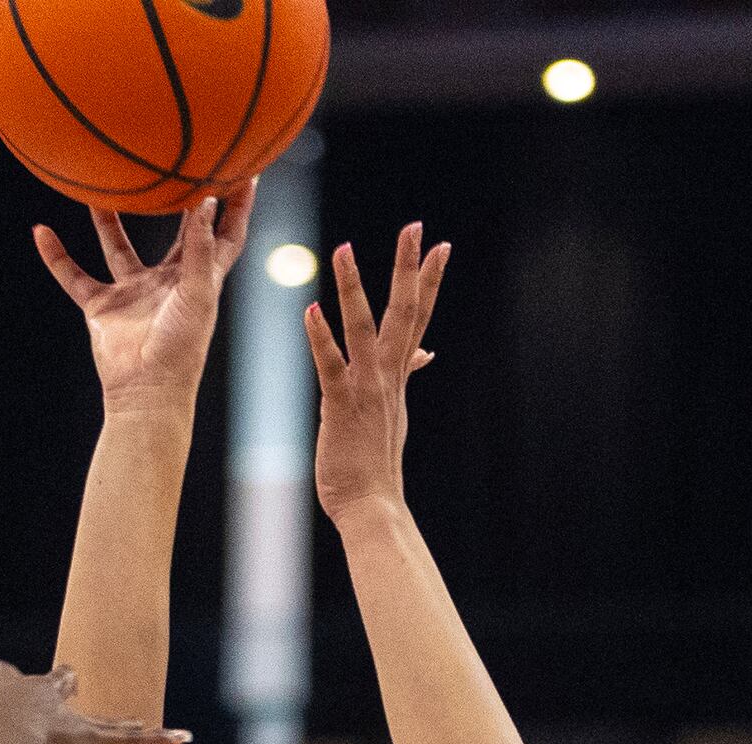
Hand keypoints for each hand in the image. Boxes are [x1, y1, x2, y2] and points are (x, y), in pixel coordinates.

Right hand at [0, 655, 190, 743]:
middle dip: (61, 687)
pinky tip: (182, 738)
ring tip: (145, 723)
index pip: (5, 678)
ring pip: (101, 720)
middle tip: (70, 679)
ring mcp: (70, 721)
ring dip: (122, 723)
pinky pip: (130, 741)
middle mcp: (43, 699)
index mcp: (5, 688)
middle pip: (57, 688)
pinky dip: (155, 739)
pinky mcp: (91, 741)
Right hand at [34, 186, 255, 417]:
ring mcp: (133, 293)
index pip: (223, 234)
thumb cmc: (181, 349)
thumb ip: (200, 248)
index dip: (237, 204)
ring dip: (106, 218)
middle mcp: (167, 282)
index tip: (245, 167)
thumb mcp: (198, 294)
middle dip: (178, 197)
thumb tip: (207, 202)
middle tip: (177, 157)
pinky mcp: (102, 308)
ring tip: (98, 182)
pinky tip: (40, 233)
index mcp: (199, 279)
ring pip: (117, 245)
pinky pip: (75, 277)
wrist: (146, 392)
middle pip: (175, 231)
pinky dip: (57, 258)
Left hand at [305, 223, 449, 528]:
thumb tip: (425, 353)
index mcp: (397, 378)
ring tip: (344, 249)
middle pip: (404, 313)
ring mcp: (367, 391)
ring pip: (364, 330)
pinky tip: (311, 310)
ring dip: (354, 288)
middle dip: (409, 268)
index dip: (428, 281)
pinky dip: (321, 337)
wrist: (374, 508)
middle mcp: (388, 378)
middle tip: (416, 227)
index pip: (417, 319)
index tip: (439, 246)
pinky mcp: (341, 407)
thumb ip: (403, 375)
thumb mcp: (392, 413)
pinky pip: (331, 366)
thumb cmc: (375, 466)